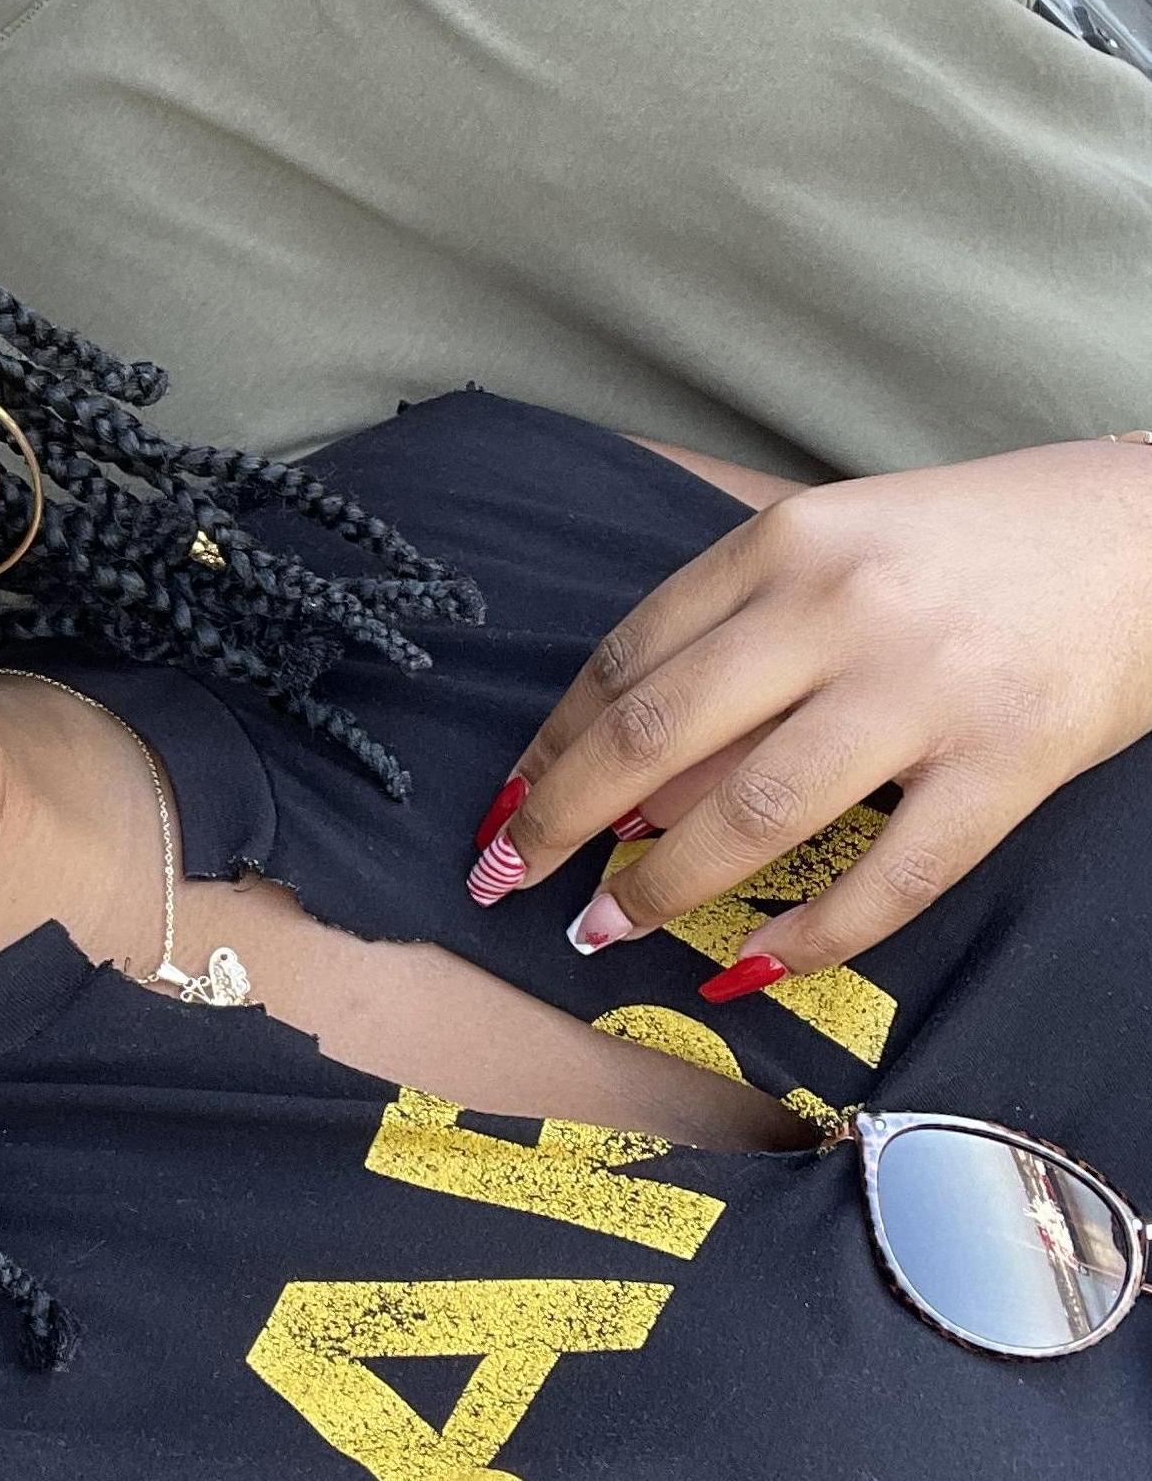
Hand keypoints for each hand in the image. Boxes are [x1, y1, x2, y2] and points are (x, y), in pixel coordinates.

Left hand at [467, 439, 1151, 995]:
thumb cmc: (971, 543)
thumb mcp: (836, 548)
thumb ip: (737, 634)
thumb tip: (636, 776)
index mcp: (785, 543)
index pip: (629, 655)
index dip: (552, 740)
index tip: (504, 801)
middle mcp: (839, 609)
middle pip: (657, 732)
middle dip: (563, 817)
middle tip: (507, 876)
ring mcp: (925, 690)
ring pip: (753, 813)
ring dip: (661, 888)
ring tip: (605, 929)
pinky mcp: (1007, 765)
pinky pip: (889, 878)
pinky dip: (810, 936)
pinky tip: (752, 967)